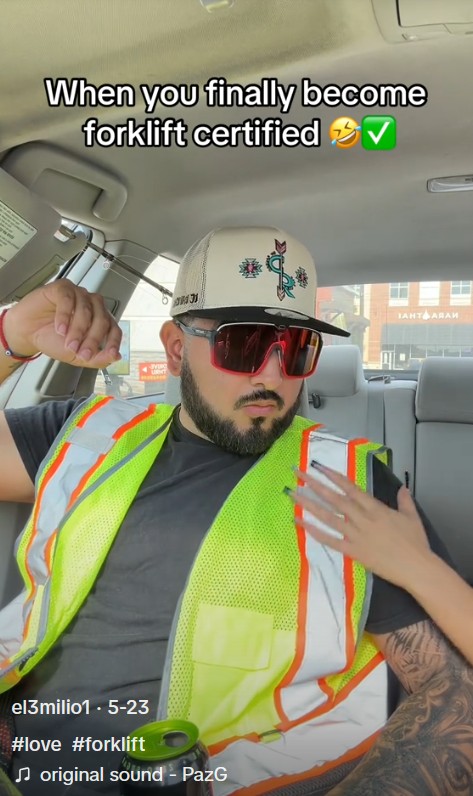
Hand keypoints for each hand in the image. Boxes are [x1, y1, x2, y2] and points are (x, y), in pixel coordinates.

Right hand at [4, 279, 121, 367]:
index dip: (113, 342)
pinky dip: (65, 316)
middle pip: (101, 320)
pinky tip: (60, 328)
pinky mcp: (62, 288)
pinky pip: (68, 299)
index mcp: (99, 320)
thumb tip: (116, 357)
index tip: (110, 353)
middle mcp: (92, 305)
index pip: (114, 329)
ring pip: (86, 310)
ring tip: (67, 343)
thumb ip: (96, 358)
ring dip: (77, 330)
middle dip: (92, 340)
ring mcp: (78, 295)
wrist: (27, 333)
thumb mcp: (76, 356)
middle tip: (80, 353)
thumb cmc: (52, 339)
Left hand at [287, 463, 432, 589]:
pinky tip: (300, 523)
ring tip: (293, 494)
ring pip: (328, 517)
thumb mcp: (412, 517)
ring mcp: (355, 535)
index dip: (333, 476)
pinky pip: (330, 540)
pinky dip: (314, 531)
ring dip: (309, 504)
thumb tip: (402, 488)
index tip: (318, 467)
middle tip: (298, 473)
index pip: (350, 488)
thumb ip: (404, 500)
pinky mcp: (352, 551)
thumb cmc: (415, 542)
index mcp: (375, 508)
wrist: (416, 567)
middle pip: (334, 498)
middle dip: (314, 484)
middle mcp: (361, 519)